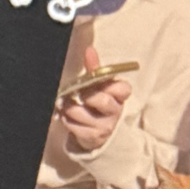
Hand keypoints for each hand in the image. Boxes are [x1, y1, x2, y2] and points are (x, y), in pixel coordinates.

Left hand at [55, 39, 130, 155]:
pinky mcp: (93, 137)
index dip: (109, 85)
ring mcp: (106, 126)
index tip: (98, 84)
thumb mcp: (98, 86)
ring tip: (66, 105)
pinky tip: (67, 116)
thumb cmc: (96, 103)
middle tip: (76, 93)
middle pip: (101, 100)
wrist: (94, 132)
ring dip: (70, 108)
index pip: (123, 88)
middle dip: (85, 95)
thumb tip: (90, 50)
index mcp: (121, 96)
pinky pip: (74, 126)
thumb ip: (95, 69)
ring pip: (83, 113)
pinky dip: (66, 120)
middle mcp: (116, 111)